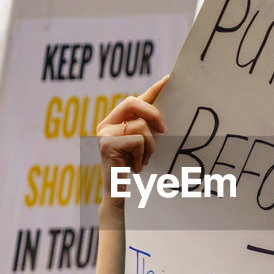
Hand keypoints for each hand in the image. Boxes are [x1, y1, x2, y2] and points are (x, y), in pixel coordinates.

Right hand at [97, 76, 168, 213]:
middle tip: (165, 130)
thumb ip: (148, 128)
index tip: (169, 79)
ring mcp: (104, 133)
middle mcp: (106, 124)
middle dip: (153, 114)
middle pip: (133, 102)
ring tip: (141, 161)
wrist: (117, 194)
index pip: (136, 100)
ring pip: (140, 126)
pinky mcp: (106, 144)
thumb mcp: (142, 145)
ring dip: (149, 147)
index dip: (152, 89)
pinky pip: (137, 141)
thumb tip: (167, 115)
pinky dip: (141, 156)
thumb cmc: (132, 170)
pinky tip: (133, 168)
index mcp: (115, 121)